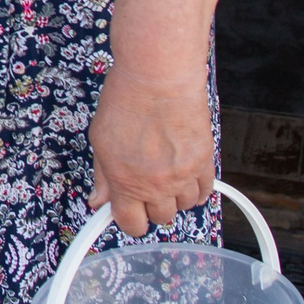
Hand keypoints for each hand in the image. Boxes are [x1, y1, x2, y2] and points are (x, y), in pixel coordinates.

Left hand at [87, 70, 215, 238]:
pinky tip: (186, 173)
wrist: (158, 78)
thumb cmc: (126, 100)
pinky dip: (196, 188)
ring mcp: (183, 176)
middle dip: (151, 205)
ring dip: (175, 195)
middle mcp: (156, 185)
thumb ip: (102, 176)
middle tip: (146, 184)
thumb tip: (98, 200)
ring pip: (184, 207)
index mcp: (125, 182)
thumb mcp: (100, 139)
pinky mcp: (205, 163)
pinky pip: (206, 192)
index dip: (129, 219)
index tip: (128, 209)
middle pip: (160, 218)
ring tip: (166, 172)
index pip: (131, 225)